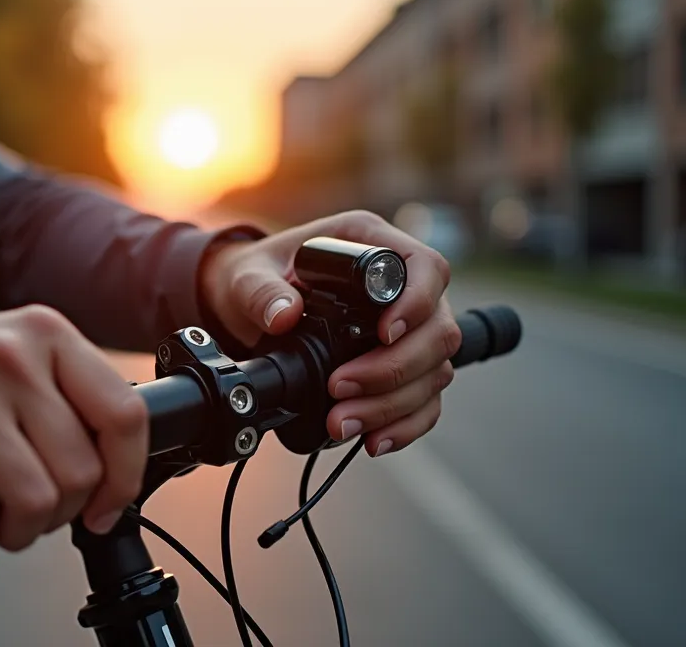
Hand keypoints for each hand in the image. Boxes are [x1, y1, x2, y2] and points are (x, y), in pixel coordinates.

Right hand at [0, 305, 147, 569]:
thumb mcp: (11, 351)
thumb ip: (64, 393)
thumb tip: (117, 466)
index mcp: (45, 333)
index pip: (125, 414)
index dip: (125, 475)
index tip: (107, 504)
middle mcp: (9, 356)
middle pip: (79, 470)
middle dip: (61, 513)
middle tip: (37, 515)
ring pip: (35, 501)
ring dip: (21, 535)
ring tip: (2, 527)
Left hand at [200, 210, 460, 456]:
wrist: (251, 308)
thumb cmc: (258, 278)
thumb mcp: (248, 276)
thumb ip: (261, 291)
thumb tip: (283, 315)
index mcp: (373, 246)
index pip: (425, 268)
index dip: (416, 303)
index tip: (383, 334)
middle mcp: (404, 287)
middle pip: (437, 330)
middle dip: (393, 368)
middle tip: (341, 387)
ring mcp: (410, 331)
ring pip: (434, 372)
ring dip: (393, 404)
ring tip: (341, 423)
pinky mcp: (403, 368)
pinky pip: (424, 402)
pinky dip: (404, 425)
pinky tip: (373, 440)